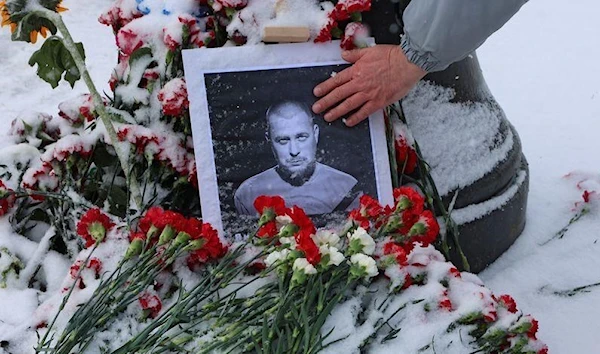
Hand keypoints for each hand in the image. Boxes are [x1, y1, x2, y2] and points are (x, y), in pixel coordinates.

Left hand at [312, 45, 426, 126]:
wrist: (407, 64)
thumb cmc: (392, 56)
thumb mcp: (370, 50)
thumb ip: (355, 54)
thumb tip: (344, 55)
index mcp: (356, 70)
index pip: (336, 80)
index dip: (325, 87)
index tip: (317, 93)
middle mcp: (360, 83)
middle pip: (338, 94)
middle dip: (325, 102)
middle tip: (316, 108)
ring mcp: (368, 94)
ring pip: (348, 105)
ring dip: (336, 112)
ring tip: (327, 117)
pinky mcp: (378, 102)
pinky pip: (364, 112)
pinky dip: (355, 118)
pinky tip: (348, 122)